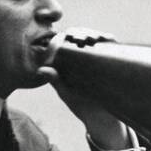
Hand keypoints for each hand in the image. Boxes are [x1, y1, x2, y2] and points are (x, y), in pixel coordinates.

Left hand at [37, 27, 131, 148]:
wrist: (102, 117)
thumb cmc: (80, 106)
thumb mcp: (66, 92)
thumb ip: (55, 80)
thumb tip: (40, 69)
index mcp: (67, 62)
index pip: (64, 41)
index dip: (65, 36)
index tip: (68, 38)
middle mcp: (81, 56)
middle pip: (79, 35)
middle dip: (80, 33)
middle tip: (81, 39)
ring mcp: (96, 56)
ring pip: (94, 37)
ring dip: (93, 34)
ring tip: (93, 39)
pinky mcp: (110, 58)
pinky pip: (108, 44)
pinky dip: (107, 38)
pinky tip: (106, 39)